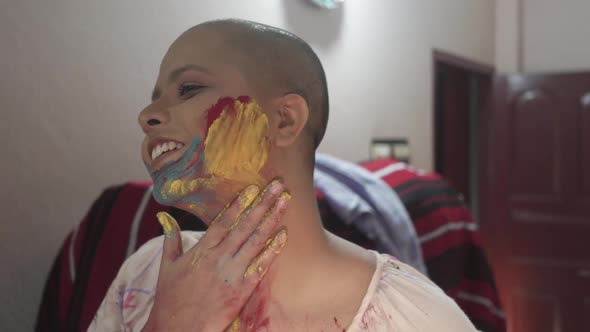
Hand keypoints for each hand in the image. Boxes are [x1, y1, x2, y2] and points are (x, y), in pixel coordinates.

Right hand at [142, 180, 289, 331]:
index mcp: (201, 250)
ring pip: (256, 241)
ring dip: (272, 219)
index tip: (253, 188)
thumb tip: (165, 217)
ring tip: (285, 202)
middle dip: (262, 203)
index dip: (239, 203)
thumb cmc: (171, 299)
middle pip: (245, 225)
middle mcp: (218, 258)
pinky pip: (261, 266)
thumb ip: (171, 240)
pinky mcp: (241, 290)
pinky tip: (283, 235)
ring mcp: (232, 273)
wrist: (177, 330)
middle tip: (277, 186)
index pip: (223, 220)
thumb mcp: (167, 266)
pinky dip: (272, 250)